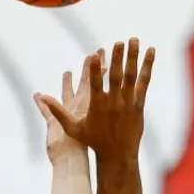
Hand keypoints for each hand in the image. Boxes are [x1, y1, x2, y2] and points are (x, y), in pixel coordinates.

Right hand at [38, 39, 154, 160]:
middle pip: (115, 77)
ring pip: (131, 76)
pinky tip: (151, 51)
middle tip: (118, 42)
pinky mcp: (139, 103)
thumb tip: (42, 97)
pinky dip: (147, 66)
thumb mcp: (73, 128)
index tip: (94, 56)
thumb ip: (58, 111)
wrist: (118, 154)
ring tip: (133, 39)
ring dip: (133, 56)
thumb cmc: (94, 141)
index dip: (94, 70)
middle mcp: (114, 103)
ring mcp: (128, 102)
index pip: (94, 85)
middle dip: (117, 59)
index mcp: (97, 106)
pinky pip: (144, 81)